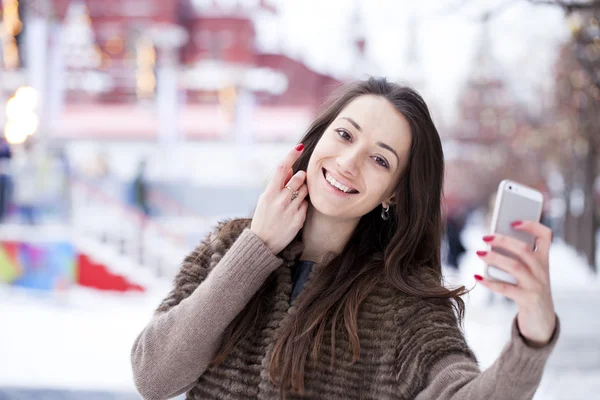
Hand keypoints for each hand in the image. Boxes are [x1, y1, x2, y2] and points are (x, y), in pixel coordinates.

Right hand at [250, 144, 308, 254]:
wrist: (263, 243)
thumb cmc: (263, 218)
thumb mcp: (265, 200)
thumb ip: (277, 184)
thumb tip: (289, 169)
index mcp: (269, 193)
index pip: (282, 168)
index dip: (291, 155)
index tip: (299, 146)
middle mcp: (280, 200)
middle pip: (299, 177)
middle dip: (300, 177)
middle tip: (296, 183)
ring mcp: (290, 209)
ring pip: (305, 190)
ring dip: (303, 190)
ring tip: (293, 199)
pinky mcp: (299, 219)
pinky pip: (306, 204)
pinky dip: (302, 205)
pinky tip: (294, 212)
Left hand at [475, 220, 555, 345]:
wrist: (542, 321)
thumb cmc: (529, 290)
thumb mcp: (528, 273)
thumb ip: (515, 257)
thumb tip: (490, 242)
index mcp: (544, 260)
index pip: (546, 236)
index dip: (532, 226)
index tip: (513, 221)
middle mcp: (542, 271)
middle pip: (525, 250)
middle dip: (504, 241)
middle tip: (485, 237)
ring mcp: (537, 286)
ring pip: (516, 267)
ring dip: (495, 258)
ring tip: (479, 253)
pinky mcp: (528, 300)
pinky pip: (507, 289)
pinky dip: (490, 282)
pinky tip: (476, 276)